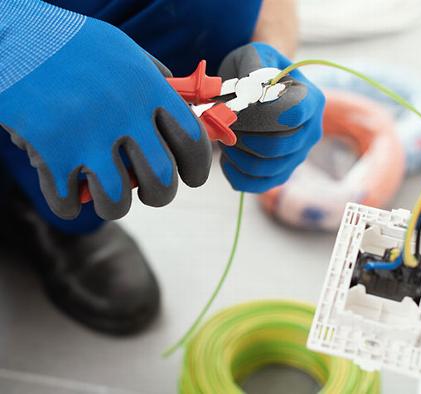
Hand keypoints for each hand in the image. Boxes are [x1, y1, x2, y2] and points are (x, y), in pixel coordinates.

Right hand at [0, 0, 210, 219]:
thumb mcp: (124, 51)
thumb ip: (155, 80)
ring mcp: (89, 136)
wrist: (12, 37)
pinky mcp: (52, 153)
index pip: (192, 140)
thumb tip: (184, 107)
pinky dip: (67, 206)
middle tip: (151, 192)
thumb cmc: (71, 45)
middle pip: (162, 180)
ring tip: (107, 196)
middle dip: (160, 195)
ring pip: (117, 201)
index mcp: (148, 89)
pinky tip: (66, 194)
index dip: (198, 166)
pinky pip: (67, 203)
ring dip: (114, 205)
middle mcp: (125, 115)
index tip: (192, 177)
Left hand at [217, 43, 324, 192]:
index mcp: (311, 100)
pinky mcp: (282, 172)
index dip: (260, 113)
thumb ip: (252, 68)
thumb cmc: (256, 68)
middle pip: (277, 146)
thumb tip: (247, 96)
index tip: (237, 104)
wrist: (259, 85)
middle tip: (224, 122)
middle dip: (242, 135)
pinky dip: (237, 175)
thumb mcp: (254, 55)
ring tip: (224, 137)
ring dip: (237, 155)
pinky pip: (259, 185)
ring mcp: (298, 155)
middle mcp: (311, 131)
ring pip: (266, 168)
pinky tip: (227, 159)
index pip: (292, 115)